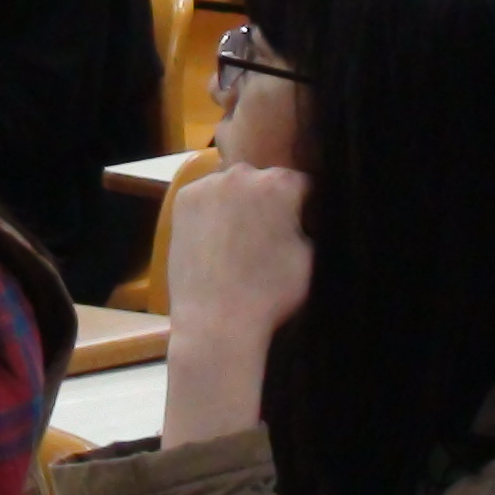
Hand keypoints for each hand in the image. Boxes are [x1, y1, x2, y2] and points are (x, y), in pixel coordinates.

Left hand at [160, 159, 314, 446]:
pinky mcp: (184, 199)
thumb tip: (306, 215)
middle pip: (266, 181)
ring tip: (241, 242)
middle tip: (270, 236)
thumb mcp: (310, 258)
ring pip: (234, 188)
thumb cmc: (269, 293)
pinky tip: (219, 241)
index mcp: (281, 183)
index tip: (304, 228)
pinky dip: (214, 211)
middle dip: (271, 203)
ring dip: (241, 204)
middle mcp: (243, 173)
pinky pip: (208, 197)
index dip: (307, 208)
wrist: (215, 320)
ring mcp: (209, 184)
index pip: (303, 185)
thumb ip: (309, 225)